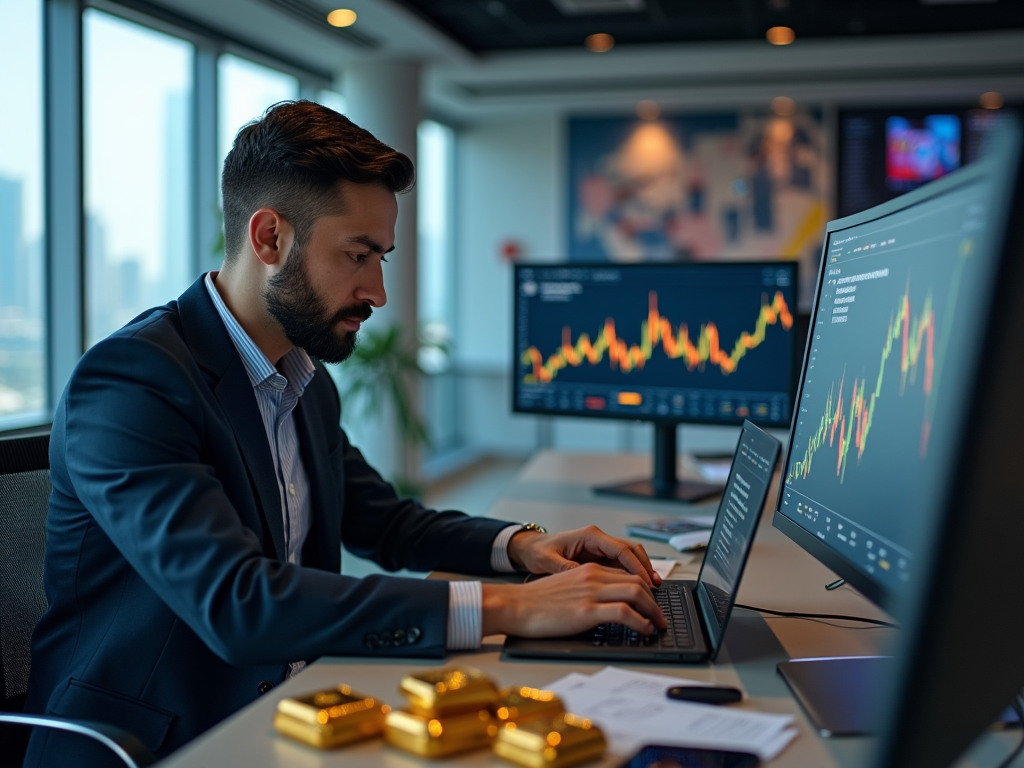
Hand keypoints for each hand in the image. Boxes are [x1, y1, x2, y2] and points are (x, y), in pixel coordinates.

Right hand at [481, 563, 668, 636]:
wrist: (516, 605)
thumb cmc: (536, 601)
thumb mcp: (567, 586)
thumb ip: (588, 589)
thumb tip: (608, 604)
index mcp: (589, 569)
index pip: (627, 574)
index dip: (645, 589)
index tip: (652, 603)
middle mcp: (593, 576)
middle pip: (638, 581)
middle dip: (655, 601)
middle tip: (661, 616)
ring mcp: (591, 592)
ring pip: (637, 593)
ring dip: (654, 611)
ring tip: (658, 625)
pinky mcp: (587, 610)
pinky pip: (625, 612)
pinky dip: (642, 621)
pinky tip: (645, 630)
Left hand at [507, 525, 661, 587]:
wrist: (530, 548)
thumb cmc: (537, 551)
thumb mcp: (547, 561)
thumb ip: (565, 569)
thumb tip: (583, 578)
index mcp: (590, 536)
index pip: (621, 549)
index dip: (636, 566)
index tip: (645, 582)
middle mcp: (598, 539)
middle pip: (632, 550)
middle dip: (646, 568)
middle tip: (655, 588)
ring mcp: (600, 548)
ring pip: (630, 557)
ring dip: (642, 571)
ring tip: (652, 590)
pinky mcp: (599, 558)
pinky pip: (622, 565)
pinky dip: (632, 575)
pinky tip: (638, 589)